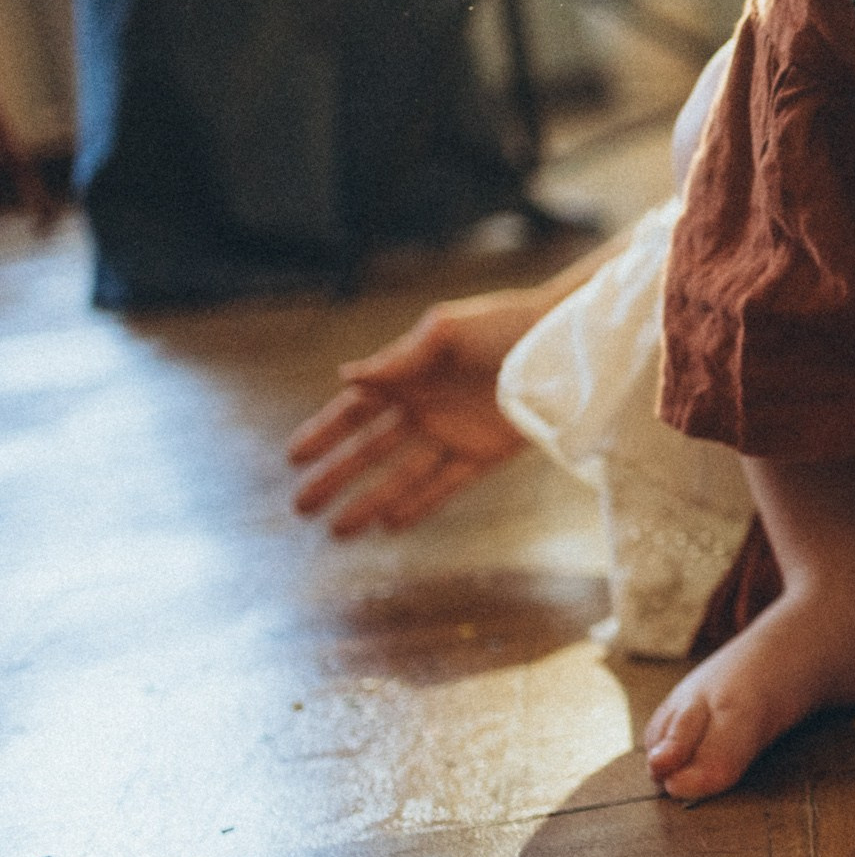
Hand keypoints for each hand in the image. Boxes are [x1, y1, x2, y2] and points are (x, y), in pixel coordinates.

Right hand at [287, 289, 545, 536]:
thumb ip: (399, 359)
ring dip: (370, 502)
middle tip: (300, 507)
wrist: (561, 344)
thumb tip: (345, 377)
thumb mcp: (446, 333)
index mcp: (408, 377)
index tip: (292, 458)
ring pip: (402, 476)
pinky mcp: (486, 454)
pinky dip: (419, 504)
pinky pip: (446, 485)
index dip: (323, 434)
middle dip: (334, 479)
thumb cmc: (502, 325)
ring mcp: (453, 435)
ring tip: (339, 531)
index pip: (354, 412)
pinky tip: (389, 525)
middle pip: (369, 451)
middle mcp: (425, 410)